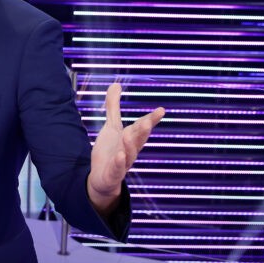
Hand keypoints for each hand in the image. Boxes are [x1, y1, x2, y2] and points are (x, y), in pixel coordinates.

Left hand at [88, 82, 164, 214]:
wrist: (102, 179)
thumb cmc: (110, 152)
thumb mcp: (111, 127)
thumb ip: (113, 107)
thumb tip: (116, 84)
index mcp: (131, 138)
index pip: (142, 127)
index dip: (151, 119)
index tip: (161, 110)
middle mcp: (129, 150)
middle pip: (138, 139)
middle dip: (143, 130)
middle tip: (148, 120)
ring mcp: (122, 163)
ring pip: (129, 154)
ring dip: (130, 145)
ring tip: (129, 134)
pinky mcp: (113, 174)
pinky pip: (117, 169)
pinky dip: (119, 163)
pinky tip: (120, 155)